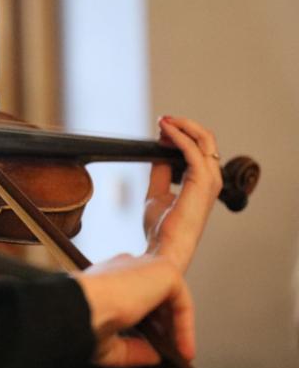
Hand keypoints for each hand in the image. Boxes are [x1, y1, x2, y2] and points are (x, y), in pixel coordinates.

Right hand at [75, 254, 194, 367]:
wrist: (81, 305)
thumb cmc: (83, 319)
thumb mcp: (108, 342)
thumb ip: (132, 348)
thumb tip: (153, 356)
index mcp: (106, 278)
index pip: (132, 294)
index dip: (146, 323)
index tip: (150, 345)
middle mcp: (125, 268)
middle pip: (154, 295)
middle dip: (164, 325)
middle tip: (168, 351)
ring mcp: (145, 266)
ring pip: (169, 297)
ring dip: (177, 326)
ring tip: (179, 353)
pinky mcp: (164, 270)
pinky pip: (182, 300)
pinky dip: (185, 325)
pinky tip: (182, 347)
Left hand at [144, 116, 222, 272]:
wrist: (164, 247)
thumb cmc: (162, 228)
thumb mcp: (157, 192)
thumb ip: (160, 172)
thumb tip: (158, 152)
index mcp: (203, 183)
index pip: (200, 149)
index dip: (180, 135)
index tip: (160, 130)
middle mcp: (211, 179)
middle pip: (206, 139)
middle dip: (184, 126)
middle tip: (162, 120)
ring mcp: (209, 180)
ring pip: (204, 139)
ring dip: (182, 126)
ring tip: (163, 121)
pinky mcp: (201, 181)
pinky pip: (192, 149)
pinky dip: (178, 135)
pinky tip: (164, 130)